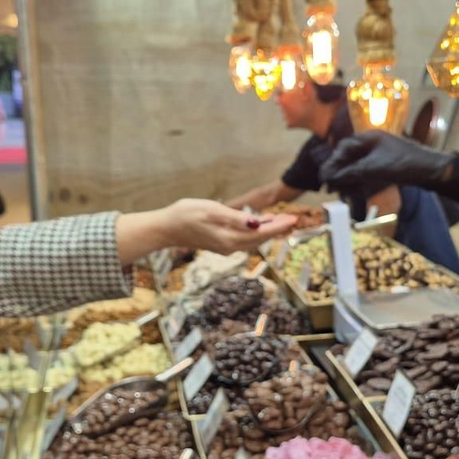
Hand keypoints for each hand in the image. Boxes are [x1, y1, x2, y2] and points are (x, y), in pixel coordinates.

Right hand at [154, 199, 296, 254]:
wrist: (165, 228)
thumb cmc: (185, 215)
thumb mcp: (211, 210)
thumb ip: (235, 218)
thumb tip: (256, 223)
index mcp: (229, 239)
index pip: (260, 234)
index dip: (278, 227)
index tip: (293, 219)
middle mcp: (230, 247)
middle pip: (259, 239)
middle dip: (277, 230)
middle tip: (293, 220)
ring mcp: (225, 247)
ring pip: (253, 240)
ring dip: (268, 231)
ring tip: (282, 221)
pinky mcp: (220, 244)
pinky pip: (244, 240)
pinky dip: (255, 232)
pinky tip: (260, 224)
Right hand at [320, 131, 454, 191]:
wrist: (432, 170)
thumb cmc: (404, 163)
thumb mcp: (374, 168)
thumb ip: (351, 172)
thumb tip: (329, 177)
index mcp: (369, 137)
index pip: (344, 148)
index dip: (332, 163)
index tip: (325, 177)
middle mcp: (372, 143)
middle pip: (349, 157)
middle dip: (338, 172)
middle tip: (329, 187)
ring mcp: (379, 154)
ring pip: (357, 166)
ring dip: (347, 179)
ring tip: (339, 192)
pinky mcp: (386, 166)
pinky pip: (366, 172)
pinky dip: (358, 182)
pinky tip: (353, 192)